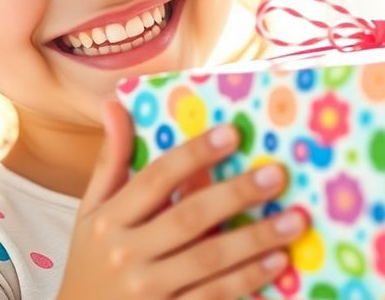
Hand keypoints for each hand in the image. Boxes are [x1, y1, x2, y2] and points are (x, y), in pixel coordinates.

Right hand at [57, 100, 307, 298]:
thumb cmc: (92, 262)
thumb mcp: (91, 212)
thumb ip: (110, 161)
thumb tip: (114, 103)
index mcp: (109, 220)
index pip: (156, 178)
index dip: (194, 154)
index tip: (232, 133)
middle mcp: (125, 254)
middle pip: (188, 217)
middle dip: (235, 194)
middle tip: (276, 176)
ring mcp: (147, 290)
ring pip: (208, 260)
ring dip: (254, 239)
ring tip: (294, 220)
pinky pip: (213, 296)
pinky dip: (247, 278)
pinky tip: (277, 261)